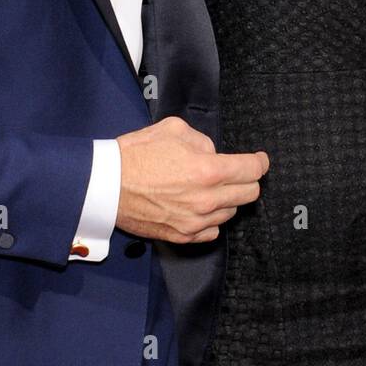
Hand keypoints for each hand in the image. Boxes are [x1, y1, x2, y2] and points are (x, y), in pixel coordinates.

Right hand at [115, 115, 268, 243]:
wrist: (105, 185)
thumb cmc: (136, 154)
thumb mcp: (174, 130)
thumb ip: (203, 141)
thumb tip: (213, 154)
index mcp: (208, 171)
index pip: (252, 170)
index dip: (260, 162)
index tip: (259, 160)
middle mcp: (207, 200)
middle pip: (249, 194)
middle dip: (246, 180)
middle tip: (236, 172)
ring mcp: (195, 222)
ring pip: (231, 213)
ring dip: (226, 199)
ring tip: (208, 188)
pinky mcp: (182, 236)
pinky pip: (212, 231)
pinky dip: (211, 219)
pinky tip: (198, 207)